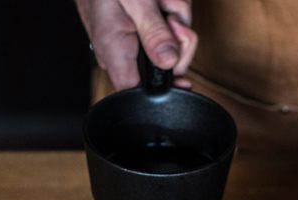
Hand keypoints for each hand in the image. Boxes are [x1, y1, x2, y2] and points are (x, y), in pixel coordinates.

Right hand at [76, 0, 197, 89]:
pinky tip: (162, 0)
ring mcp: (137, 39)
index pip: (137, 91)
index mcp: (114, 49)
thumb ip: (153, 32)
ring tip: (161, 1)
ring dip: (178, 18)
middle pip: (167, 67)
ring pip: (175, 45)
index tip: (182, 82)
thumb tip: (169, 62)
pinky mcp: (147, 28)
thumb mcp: (134, 2)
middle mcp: (124, 49)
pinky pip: (172, 28)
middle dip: (180, 41)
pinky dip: (174, 10)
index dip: (163, 91)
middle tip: (172, 17)